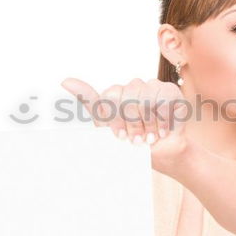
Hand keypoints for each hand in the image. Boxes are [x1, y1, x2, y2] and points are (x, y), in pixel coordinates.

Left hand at [60, 77, 188, 171]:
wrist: (162, 154)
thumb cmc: (134, 143)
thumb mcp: (107, 128)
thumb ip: (90, 103)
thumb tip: (65, 80)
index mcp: (115, 95)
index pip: (110, 96)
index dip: (116, 119)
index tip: (120, 136)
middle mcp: (132, 88)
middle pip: (128, 96)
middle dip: (132, 123)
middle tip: (137, 139)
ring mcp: (152, 87)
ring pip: (145, 96)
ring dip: (148, 124)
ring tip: (150, 137)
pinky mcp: (170, 91)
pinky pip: (163, 98)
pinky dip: (162, 119)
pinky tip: (162, 130)